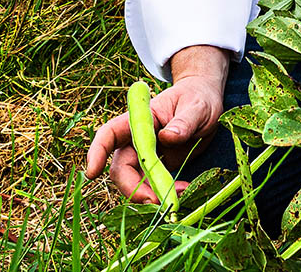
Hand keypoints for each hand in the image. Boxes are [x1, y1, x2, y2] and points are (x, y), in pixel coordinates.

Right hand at [85, 48, 228, 203]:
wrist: (208, 103)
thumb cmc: (199, 98)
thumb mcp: (197, 107)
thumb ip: (184, 122)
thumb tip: (166, 138)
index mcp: (140, 119)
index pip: (109, 134)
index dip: (97, 152)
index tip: (92, 173)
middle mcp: (137, 139)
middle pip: (121, 168)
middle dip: (133, 189)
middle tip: (156, 202)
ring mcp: (146, 155)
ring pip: (135, 182)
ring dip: (150, 196)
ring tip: (176, 198)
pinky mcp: (158, 167)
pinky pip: (152, 186)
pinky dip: (164, 194)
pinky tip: (184, 190)